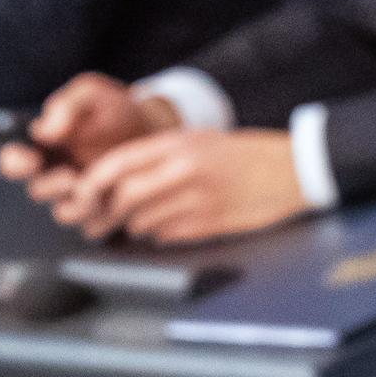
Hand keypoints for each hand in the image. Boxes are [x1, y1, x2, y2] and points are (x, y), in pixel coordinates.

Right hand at [0, 72, 179, 204]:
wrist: (156, 130)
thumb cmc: (117, 110)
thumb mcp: (93, 95)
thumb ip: (67, 105)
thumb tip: (44, 129)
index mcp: (43, 148)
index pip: (13, 161)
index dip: (14, 162)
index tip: (29, 159)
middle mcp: (55, 176)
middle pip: (37, 191)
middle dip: (50, 186)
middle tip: (70, 177)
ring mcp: (79, 197)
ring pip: (66, 213)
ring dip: (79, 205)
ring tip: (99, 190)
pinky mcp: (104, 213)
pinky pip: (97, 225)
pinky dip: (107, 216)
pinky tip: (123, 201)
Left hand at [61, 129, 308, 244]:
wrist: (294, 169)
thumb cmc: (245, 154)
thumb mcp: (199, 141)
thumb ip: (158, 157)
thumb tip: (115, 181)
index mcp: (178, 144)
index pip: (115, 164)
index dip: (90, 185)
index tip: (81, 196)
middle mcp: (183, 170)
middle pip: (123, 197)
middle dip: (106, 213)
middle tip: (99, 221)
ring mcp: (197, 199)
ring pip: (141, 221)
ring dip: (133, 226)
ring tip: (139, 222)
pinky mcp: (209, 224)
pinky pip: (165, 235)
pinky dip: (159, 234)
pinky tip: (170, 225)